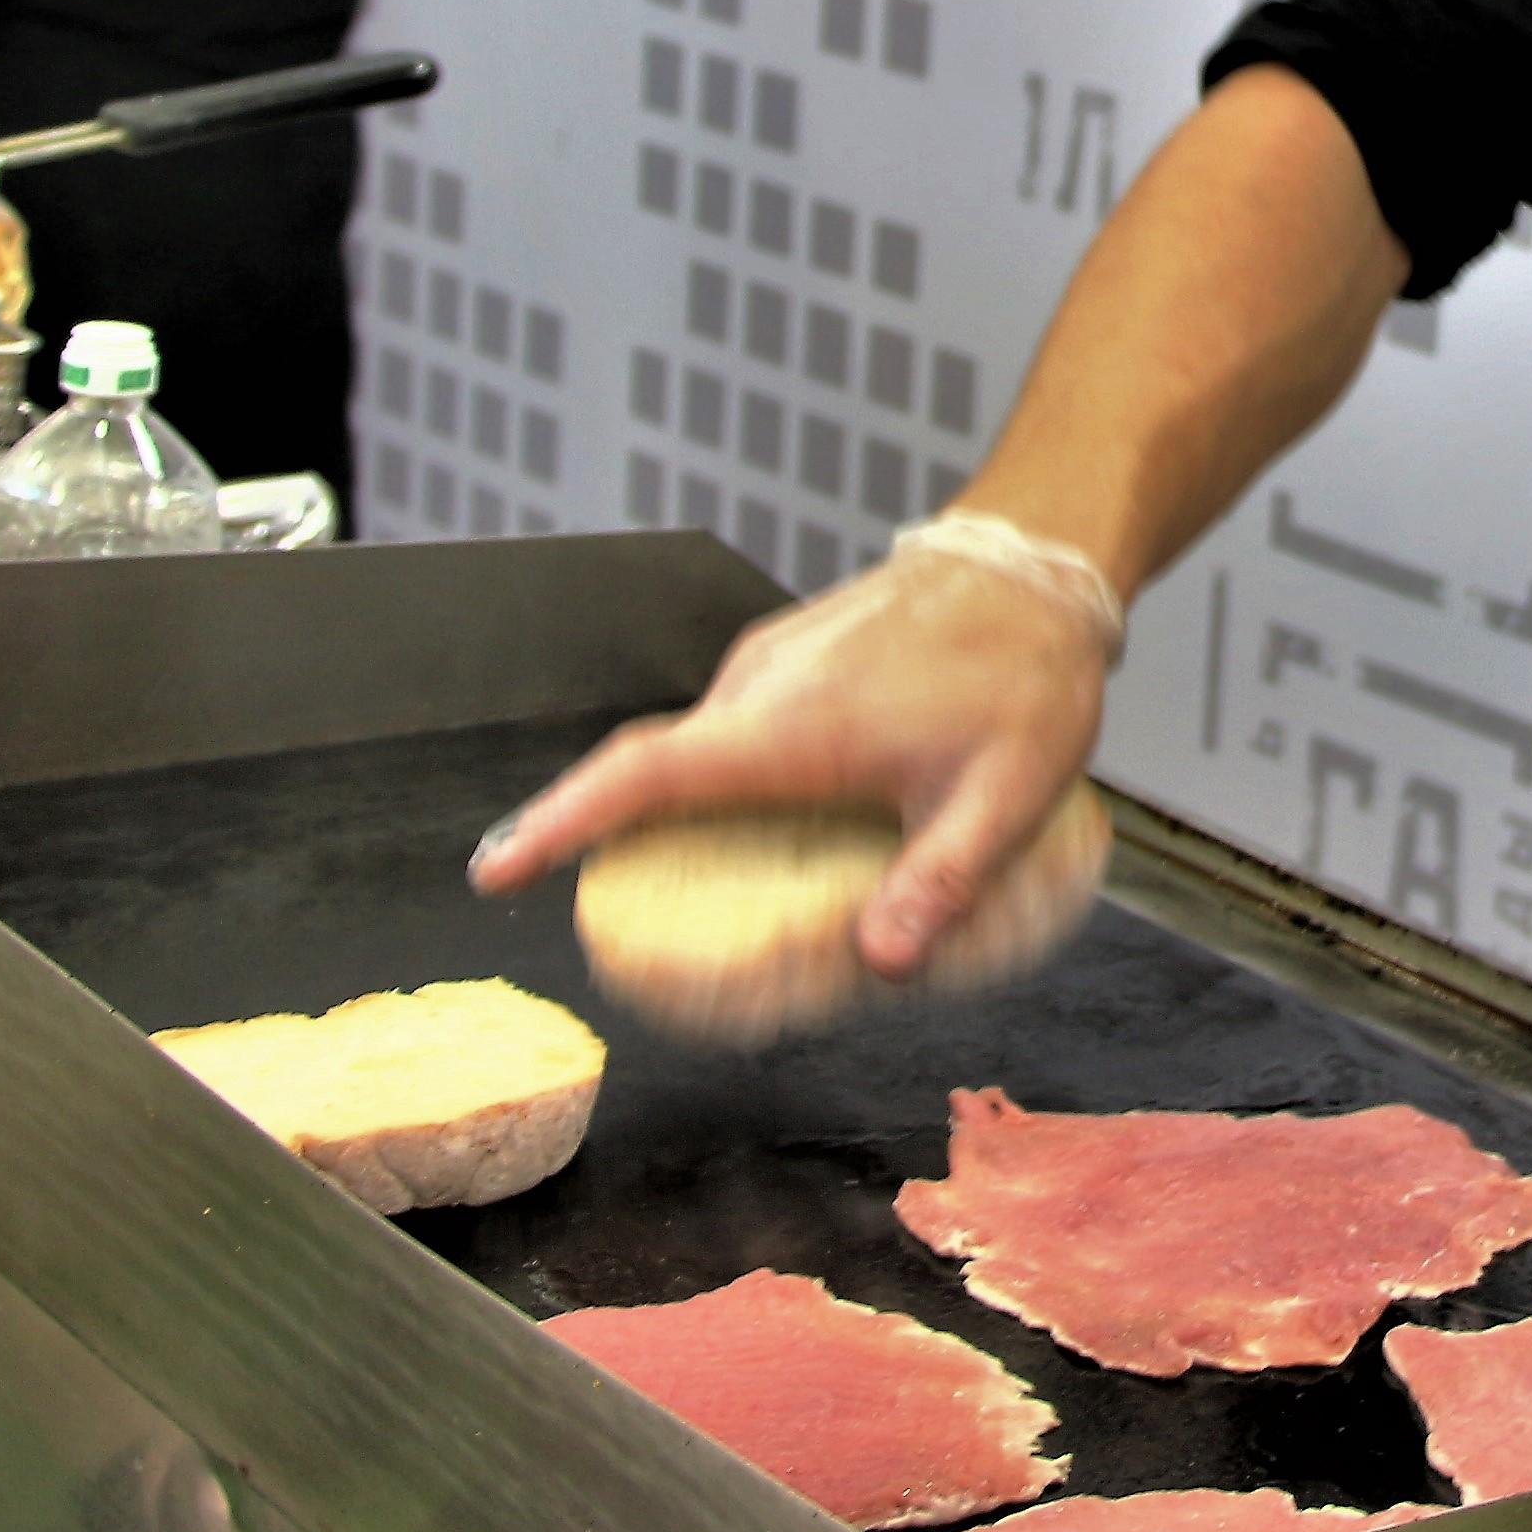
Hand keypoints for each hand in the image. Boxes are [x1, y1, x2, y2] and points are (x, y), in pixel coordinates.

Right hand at [468, 530, 1116, 975]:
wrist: (1037, 565)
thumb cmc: (1023, 671)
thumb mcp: (1002, 799)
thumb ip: (938, 884)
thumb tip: (881, 965)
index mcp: (791, 726)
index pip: (640, 776)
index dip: (557, 824)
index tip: (495, 870)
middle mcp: (761, 688)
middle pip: (651, 775)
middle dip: (611, 850)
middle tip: (620, 936)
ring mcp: (772, 666)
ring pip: (696, 754)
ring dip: (681, 822)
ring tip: (703, 904)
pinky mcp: (791, 660)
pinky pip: (732, 732)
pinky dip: (723, 786)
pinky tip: (770, 831)